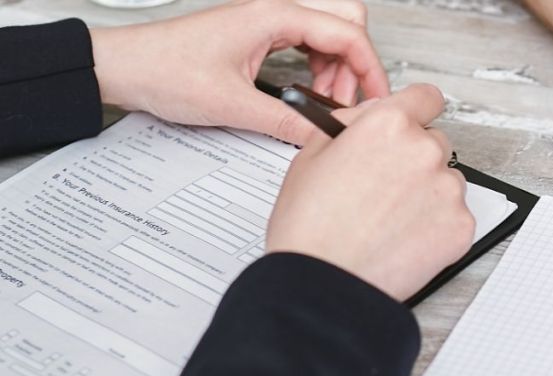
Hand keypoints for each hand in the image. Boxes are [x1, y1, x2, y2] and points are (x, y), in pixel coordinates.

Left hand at [91, 0, 389, 144]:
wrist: (125, 67)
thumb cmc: (164, 70)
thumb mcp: (233, 105)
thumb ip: (286, 123)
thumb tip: (323, 137)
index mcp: (274, 16)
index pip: (348, 34)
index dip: (371, 70)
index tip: (377, 101)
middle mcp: (274, 12)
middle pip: (346, 24)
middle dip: (356, 65)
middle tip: (347, 103)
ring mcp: (267, 22)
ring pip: (328, 35)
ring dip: (336, 71)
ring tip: (324, 105)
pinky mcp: (258, 36)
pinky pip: (306, 44)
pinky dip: (317, 70)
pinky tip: (306, 95)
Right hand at [265, 84, 474, 300]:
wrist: (324, 283)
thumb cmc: (310, 227)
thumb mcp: (311, 154)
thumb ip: (350, 124)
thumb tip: (370, 115)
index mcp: (388, 124)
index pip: (426, 98)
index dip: (415, 112)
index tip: (412, 125)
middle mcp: (424, 150)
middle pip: (435, 142)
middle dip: (414, 159)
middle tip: (386, 188)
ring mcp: (447, 189)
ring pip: (446, 180)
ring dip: (427, 193)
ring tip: (390, 220)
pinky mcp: (461, 226)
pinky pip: (455, 216)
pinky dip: (436, 226)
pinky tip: (403, 239)